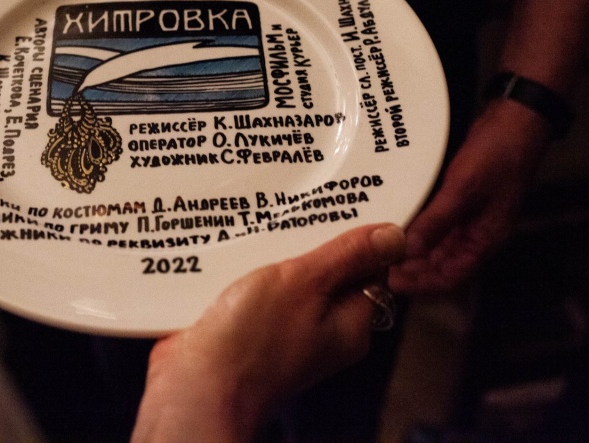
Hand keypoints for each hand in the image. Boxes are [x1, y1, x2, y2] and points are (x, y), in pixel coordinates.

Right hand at [131, 223, 405, 442]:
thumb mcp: (307, 284)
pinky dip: (245, 268)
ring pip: (287, 278)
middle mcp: (320, 330)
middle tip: (294, 205)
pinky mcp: (247, 329)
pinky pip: (254, 289)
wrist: (194, 387)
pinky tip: (232, 248)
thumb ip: (349, 257)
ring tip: (259, 220)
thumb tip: (395, 237)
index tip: (340, 202)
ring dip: (272, 252)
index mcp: (349, 324)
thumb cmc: (254, 342)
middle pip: (326, 270)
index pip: (369, 269)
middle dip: (309, 239)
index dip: (357, 235)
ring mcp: (282, 331)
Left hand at [390, 99, 551, 294]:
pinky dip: (416, 228)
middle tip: (376, 265)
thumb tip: (407, 251)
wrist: (516, 119)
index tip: (389, 281)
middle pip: (439, 266)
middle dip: (410, 270)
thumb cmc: (498, 153)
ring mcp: (468, 217)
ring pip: (435, 246)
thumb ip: (436, 222)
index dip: (420, 284)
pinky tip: (395, 223)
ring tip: (380, 249)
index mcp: (485, 240)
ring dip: (411, 251)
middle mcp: (476, 235)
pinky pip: (434, 224)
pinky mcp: (459, 200)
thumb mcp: (464, 189)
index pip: (450, 279)